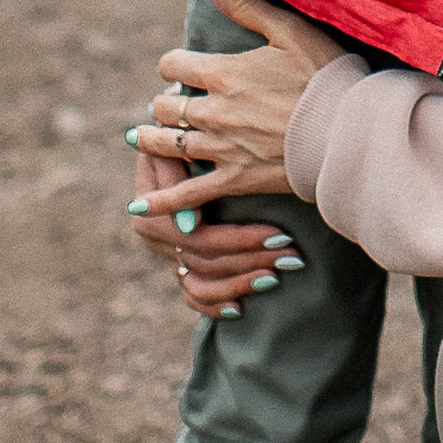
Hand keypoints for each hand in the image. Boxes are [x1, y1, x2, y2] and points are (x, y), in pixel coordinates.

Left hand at [121, 0, 348, 222]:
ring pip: (166, 144)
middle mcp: (213, 111)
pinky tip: (138, 207)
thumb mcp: (289, 29)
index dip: (174, 64)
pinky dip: (160, 201)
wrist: (349, 131)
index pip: (173, 64)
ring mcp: (220, 148)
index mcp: (222, 73)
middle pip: (166, 106)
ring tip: (141, 135)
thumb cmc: (325, 75)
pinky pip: (187, 194)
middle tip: (172, 103)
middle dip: (165, 101)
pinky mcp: (233, 179)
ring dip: (151, 138)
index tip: (183, 68)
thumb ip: (244, 3)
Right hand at [126, 134, 299, 318]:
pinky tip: (240, 308)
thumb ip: (174, 177)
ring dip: (240, 283)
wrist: (178, 136)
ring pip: (202, 285)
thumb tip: (189, 225)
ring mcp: (168, 255)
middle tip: (291, 256)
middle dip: (252, 260)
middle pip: (206, 264)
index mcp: (151, 215)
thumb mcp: (173, 143)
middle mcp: (156, 241)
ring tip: (276, 276)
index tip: (280, 234)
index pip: (200, 239)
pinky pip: (193, 296)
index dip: (239, 240)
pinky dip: (214, 306)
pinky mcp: (178, 265)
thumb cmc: (182, 134)